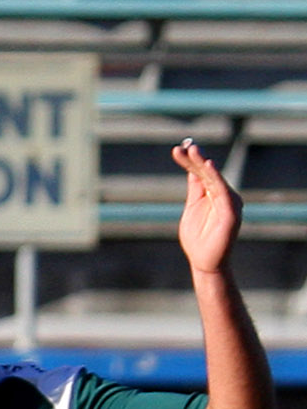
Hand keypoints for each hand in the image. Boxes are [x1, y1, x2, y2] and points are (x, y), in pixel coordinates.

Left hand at [174, 137, 242, 274]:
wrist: (204, 262)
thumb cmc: (197, 238)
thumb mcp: (192, 208)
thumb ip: (194, 190)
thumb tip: (192, 169)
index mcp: (211, 193)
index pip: (199, 173)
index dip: (189, 161)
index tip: (177, 149)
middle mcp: (222, 194)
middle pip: (207, 173)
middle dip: (195, 159)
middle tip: (185, 146)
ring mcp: (228, 202)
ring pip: (215, 179)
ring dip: (204, 165)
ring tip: (194, 151)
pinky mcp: (231, 212)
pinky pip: (223, 193)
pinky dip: (216, 180)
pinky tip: (209, 168)